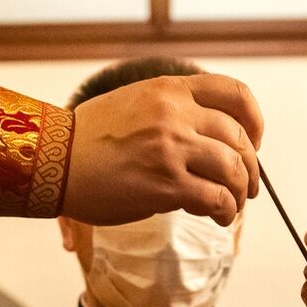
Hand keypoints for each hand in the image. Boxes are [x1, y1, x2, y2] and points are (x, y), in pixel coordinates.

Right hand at [63, 75, 264, 226]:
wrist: (51, 160)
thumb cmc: (88, 138)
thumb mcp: (133, 101)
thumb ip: (172, 109)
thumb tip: (211, 135)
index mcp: (169, 90)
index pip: (235, 93)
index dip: (254, 120)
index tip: (254, 141)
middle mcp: (175, 114)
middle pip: (239, 138)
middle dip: (250, 167)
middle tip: (247, 186)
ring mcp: (172, 148)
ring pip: (234, 170)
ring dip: (240, 193)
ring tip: (232, 206)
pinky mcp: (166, 184)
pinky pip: (216, 198)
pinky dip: (225, 211)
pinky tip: (218, 217)